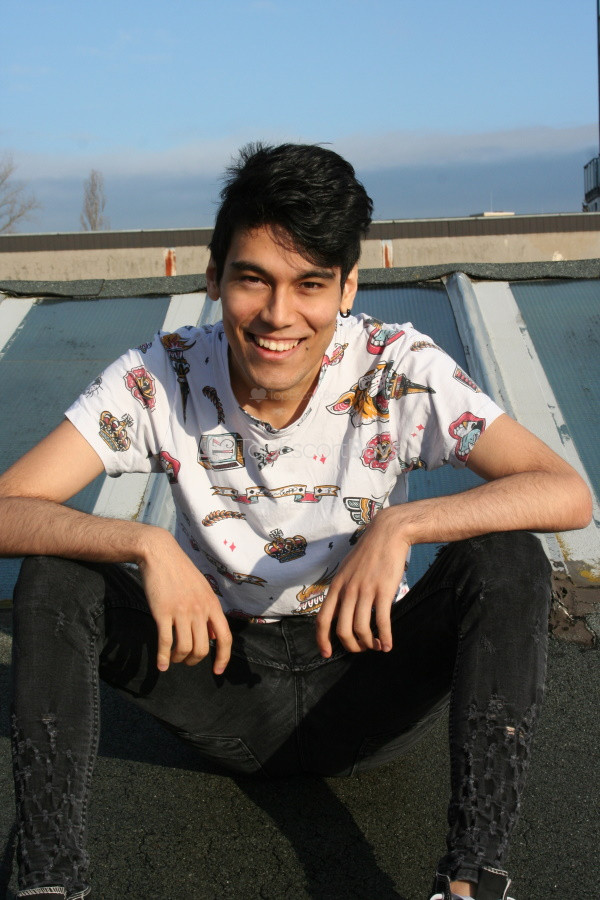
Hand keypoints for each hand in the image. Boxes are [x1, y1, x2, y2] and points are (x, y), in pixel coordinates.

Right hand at [139, 530, 231, 673]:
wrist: (160, 554)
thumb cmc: (181, 572)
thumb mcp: (203, 589)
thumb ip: (208, 611)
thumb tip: (212, 636)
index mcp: (212, 604)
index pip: (225, 637)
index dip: (223, 658)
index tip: (217, 671)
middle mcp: (199, 610)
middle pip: (202, 648)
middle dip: (194, 661)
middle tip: (186, 661)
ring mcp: (181, 611)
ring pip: (184, 648)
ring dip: (178, 659)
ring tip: (173, 659)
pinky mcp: (163, 612)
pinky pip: (165, 642)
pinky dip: (163, 657)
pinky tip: (161, 665)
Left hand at [315, 509, 409, 657]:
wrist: (387, 533)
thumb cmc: (368, 552)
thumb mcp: (347, 569)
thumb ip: (342, 589)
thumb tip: (340, 610)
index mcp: (336, 586)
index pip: (322, 619)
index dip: (322, 640)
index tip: (327, 654)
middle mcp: (347, 590)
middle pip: (342, 630)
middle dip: (351, 646)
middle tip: (360, 649)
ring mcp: (365, 591)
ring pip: (361, 629)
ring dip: (368, 643)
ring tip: (375, 646)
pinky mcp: (383, 590)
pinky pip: (382, 621)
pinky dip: (385, 637)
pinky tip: (388, 645)